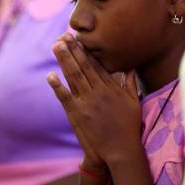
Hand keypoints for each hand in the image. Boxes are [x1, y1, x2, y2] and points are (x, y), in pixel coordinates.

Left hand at [47, 34, 141, 167]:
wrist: (121, 149)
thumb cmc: (129, 126)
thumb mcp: (134, 101)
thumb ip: (130, 83)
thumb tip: (130, 67)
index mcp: (111, 87)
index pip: (96, 64)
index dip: (86, 51)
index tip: (79, 38)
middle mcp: (99, 91)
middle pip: (83, 66)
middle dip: (73, 49)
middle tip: (63, 35)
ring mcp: (88, 102)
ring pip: (74, 76)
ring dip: (64, 60)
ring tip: (56, 46)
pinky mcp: (79, 114)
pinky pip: (66, 97)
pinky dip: (57, 86)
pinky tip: (50, 75)